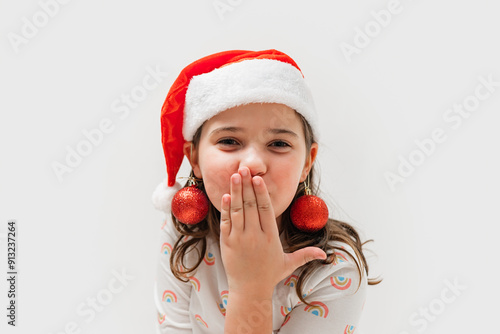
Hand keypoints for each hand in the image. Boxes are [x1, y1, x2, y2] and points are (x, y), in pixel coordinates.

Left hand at [219, 167, 326, 296]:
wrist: (249, 291)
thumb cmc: (269, 276)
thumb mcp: (289, 264)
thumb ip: (306, 255)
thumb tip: (325, 255)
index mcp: (271, 237)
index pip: (266, 210)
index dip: (262, 193)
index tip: (258, 179)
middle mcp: (255, 236)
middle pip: (251, 206)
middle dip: (247, 186)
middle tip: (245, 169)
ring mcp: (240, 239)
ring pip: (238, 210)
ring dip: (236, 192)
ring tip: (235, 176)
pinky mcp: (227, 243)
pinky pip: (226, 222)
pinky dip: (226, 208)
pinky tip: (226, 196)